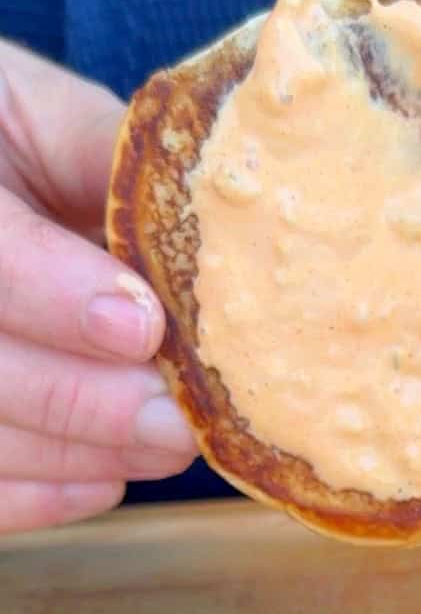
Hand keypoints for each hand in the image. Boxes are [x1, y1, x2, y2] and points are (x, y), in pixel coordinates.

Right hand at [0, 42, 196, 532]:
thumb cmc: (5, 144)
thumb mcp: (43, 118)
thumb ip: (104, 158)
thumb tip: (207, 221)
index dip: (61, 298)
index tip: (145, 328)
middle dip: (87, 404)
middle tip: (179, 421)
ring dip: (82, 455)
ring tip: (167, 445)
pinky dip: (47, 495)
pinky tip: (111, 476)